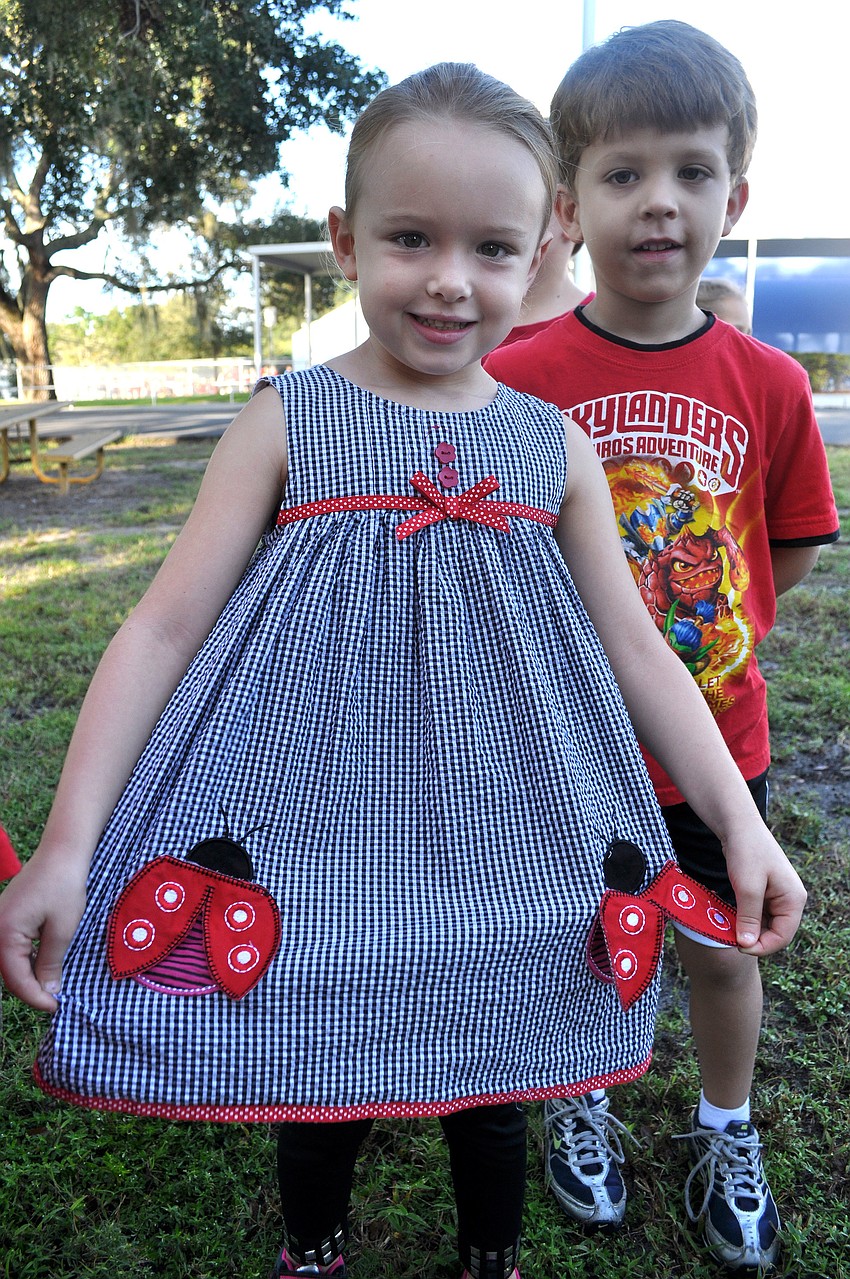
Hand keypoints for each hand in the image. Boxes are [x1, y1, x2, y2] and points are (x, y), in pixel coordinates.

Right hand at [0, 855, 86, 1010]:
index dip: (35, 997)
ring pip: (8, 960)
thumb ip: (51, 962)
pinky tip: (42, 963)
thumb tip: (48, 991)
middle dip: (29, 988)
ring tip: (49, 985)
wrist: (62, 852)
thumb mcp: (62, 929)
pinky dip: (24, 959)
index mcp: (4, 933)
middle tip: (53, 1000)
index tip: (55, 1007)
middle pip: (8, 972)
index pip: (15, 978)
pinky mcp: (6, 915)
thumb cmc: (64, 886)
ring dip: (26, 975)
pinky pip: (11, 946)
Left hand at [724, 828, 806, 955]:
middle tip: (730, 938)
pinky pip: (757, 914)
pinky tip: (730, 918)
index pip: (783, 936)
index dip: (762, 947)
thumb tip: (747, 945)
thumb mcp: (747, 887)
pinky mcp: (765, 892)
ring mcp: (778, 896)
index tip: (738, 947)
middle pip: (775, 933)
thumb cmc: (747, 852)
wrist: (738, 826)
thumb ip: (749, 918)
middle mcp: (789, 900)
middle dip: (754, 939)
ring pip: (765, 925)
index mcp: (794, 900)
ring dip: (748, 929)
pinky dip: (745, 918)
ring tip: (729, 928)